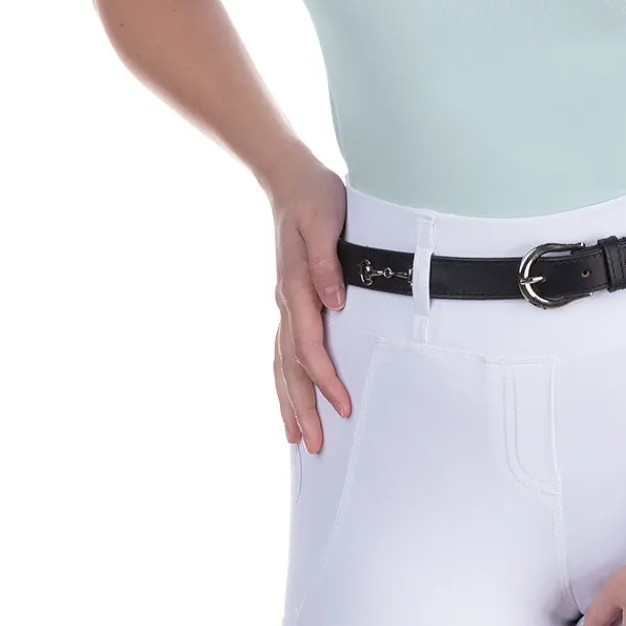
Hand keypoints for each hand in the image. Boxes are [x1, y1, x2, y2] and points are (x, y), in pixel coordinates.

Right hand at [266, 153, 350, 454]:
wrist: (291, 180)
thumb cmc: (316, 199)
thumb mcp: (326, 221)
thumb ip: (328, 262)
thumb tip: (334, 302)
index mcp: (297, 285)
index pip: (309, 345)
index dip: (325, 378)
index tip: (343, 404)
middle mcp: (286, 300)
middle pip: (290, 366)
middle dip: (303, 407)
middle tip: (316, 445)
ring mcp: (284, 303)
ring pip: (281, 363)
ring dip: (289, 401)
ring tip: (298, 438)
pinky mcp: (289, 302)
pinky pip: (283, 350)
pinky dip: (285, 380)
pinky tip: (291, 400)